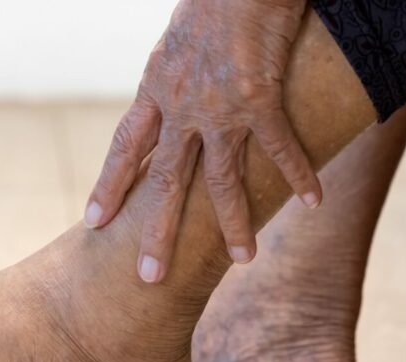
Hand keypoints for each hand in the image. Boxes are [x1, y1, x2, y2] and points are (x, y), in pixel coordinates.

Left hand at [84, 0, 320, 282]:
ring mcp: (219, 105)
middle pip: (164, 181)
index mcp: (156, 88)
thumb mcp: (178, 41)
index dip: (110, 186)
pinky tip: (312, 201)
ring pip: (221, 180)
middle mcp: (180, 105)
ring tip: (242, 260)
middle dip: (156, 232)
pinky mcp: (259, 97)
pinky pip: (278, 147)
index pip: (125, 146)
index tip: (93, 221)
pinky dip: (298, 175)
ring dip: (233, 223)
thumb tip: (173, 97)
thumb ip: (175, 76)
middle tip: (148, 277)